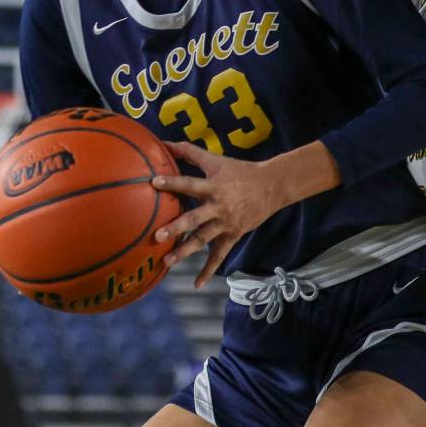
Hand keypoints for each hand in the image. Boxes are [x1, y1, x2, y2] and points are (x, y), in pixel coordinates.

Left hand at [151, 141, 287, 288]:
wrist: (271, 186)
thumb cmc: (239, 171)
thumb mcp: (216, 160)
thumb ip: (190, 153)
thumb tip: (164, 143)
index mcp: (213, 186)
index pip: (190, 183)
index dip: (173, 182)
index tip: (154, 182)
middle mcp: (218, 206)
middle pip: (195, 218)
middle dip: (176, 227)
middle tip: (158, 235)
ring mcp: (226, 223)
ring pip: (203, 239)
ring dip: (185, 251)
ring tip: (167, 262)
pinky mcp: (233, 235)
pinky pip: (219, 255)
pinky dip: (208, 271)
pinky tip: (196, 284)